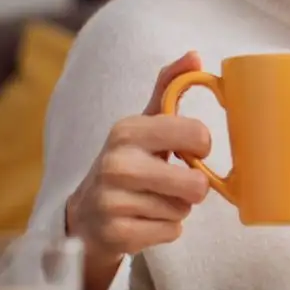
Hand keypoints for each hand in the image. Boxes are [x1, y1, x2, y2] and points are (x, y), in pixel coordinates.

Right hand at [65, 51, 212, 289]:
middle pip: (196, 185)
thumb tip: (194, 54)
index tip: (190, 149)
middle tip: (173, 183)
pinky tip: (142, 221)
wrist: (86, 216)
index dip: (202, 146)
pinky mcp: (116, 235)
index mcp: (128, 130)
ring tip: (150, 201)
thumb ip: (169, 87)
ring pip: (183, 211)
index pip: (197, 135)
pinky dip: (165, 231)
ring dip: (176, 210)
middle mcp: (116, 163)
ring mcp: (112, 201)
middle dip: (192, 188)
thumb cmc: (128, 163)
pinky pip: (171, 233)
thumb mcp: (144, 123)